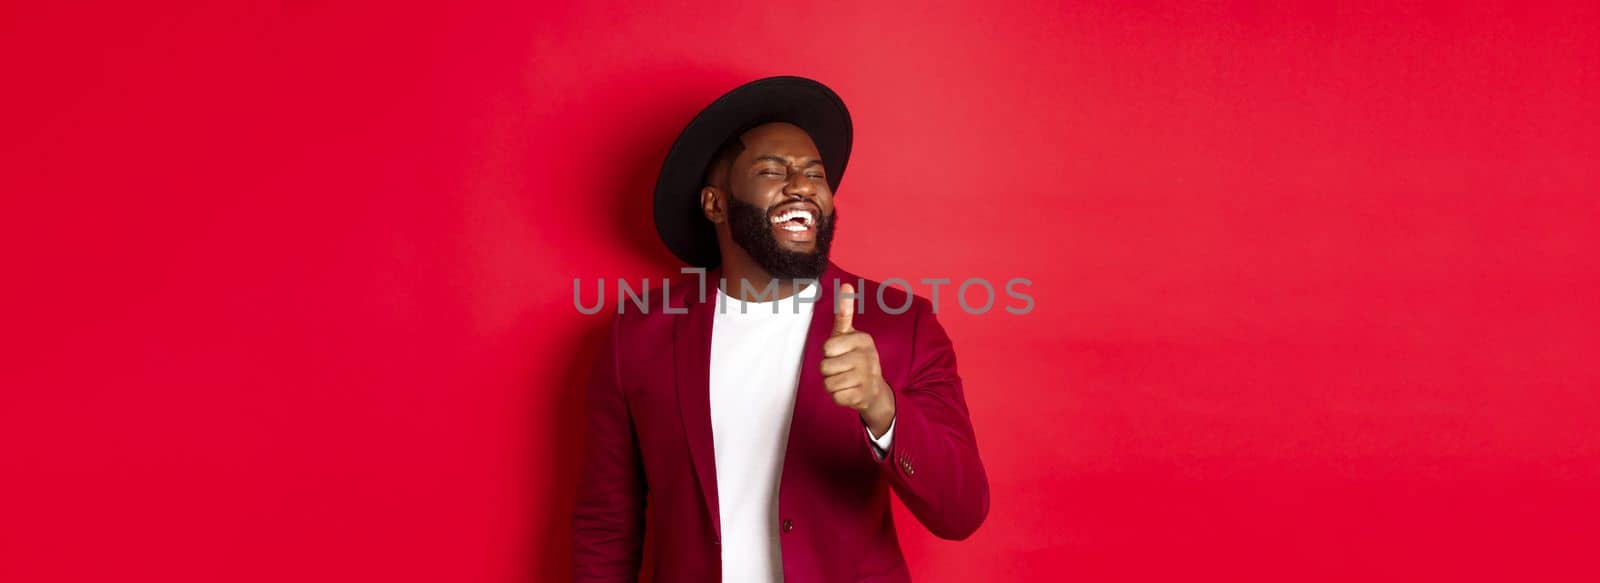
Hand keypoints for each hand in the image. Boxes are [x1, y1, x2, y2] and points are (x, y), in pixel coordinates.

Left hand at [820, 283, 894, 435]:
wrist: (874, 389)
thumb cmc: (855, 357)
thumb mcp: (849, 335)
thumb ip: (844, 313)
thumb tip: (846, 283)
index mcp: (863, 339)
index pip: (827, 348)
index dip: (828, 353)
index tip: (840, 353)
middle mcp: (867, 357)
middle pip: (824, 367)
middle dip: (828, 371)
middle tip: (843, 369)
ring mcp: (867, 378)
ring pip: (828, 384)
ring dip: (832, 385)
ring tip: (845, 380)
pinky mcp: (863, 397)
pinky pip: (835, 398)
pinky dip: (838, 397)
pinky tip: (850, 392)